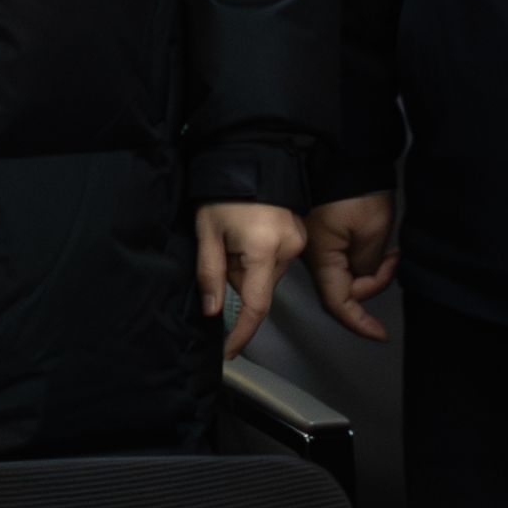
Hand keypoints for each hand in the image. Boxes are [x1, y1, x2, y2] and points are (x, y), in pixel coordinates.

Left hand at [193, 202, 303, 359]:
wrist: (250, 157)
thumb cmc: (222, 195)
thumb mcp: (206, 233)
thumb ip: (209, 274)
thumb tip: (212, 312)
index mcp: (263, 250)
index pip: (255, 305)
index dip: (242, 332)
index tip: (229, 350)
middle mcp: (287, 249)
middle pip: (260, 288)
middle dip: (238, 280)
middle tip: (221, 250)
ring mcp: (298, 241)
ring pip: (267, 275)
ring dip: (248, 268)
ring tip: (234, 236)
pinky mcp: (300, 235)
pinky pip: (276, 260)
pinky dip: (259, 257)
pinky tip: (248, 234)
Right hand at [308, 192, 400, 340]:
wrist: (344, 154)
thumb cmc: (355, 190)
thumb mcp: (372, 231)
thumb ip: (368, 264)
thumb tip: (366, 273)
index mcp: (321, 257)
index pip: (338, 303)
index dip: (359, 322)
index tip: (381, 334)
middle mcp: (314, 255)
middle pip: (343, 290)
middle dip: (372, 285)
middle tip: (394, 261)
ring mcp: (318, 244)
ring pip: (346, 274)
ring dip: (371, 271)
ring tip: (391, 250)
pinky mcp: (325, 233)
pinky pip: (344, 259)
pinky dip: (365, 259)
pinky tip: (380, 246)